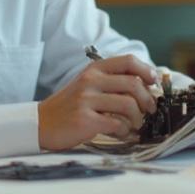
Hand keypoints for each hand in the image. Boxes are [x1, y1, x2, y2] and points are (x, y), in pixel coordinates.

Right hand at [38, 55, 157, 150]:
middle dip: (148, 99)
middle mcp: (90, 81)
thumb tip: (145, 87)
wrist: (41, 123)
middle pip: (133, 84)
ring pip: (129, 105)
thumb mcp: (87, 85)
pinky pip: (118, 124)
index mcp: (93, 70)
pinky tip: (121, 133)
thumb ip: (111, 83)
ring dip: (138, 118)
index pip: (128, 61)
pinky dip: (125, 131)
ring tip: (133, 125)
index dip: (146, 70)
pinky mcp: (85, 120)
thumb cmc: (69, 106)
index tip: (153, 82)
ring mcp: (87, 100)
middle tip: (149, 110)